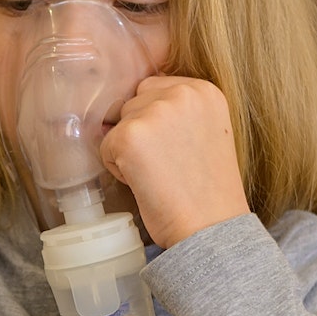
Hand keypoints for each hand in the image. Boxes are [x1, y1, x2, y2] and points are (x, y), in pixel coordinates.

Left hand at [98, 76, 248, 248]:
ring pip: (119, 124)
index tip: (175, 149)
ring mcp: (155, 112)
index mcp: (204, 90)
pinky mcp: (130, 135)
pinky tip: (147, 182)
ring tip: (160, 174)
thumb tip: (134, 103)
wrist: (210, 227)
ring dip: (129, 150)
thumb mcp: (207, 132)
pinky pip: (106, 147)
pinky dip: (119, 169)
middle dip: (141, 132)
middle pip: (134, 102)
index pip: (154, 88)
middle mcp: (181, 93)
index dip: (156, 122)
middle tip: (168, 164)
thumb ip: (180, 112)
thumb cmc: (209, 191)